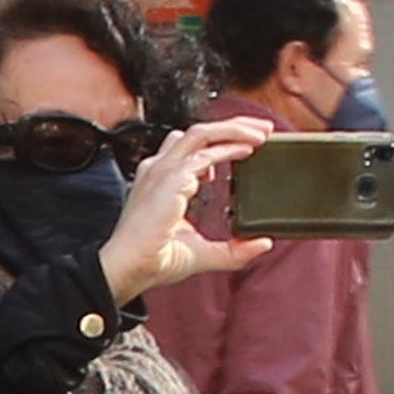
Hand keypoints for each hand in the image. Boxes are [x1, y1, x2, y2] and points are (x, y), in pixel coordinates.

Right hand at [101, 118, 272, 301]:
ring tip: (262, 132)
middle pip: (199, 132)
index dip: (219, 142)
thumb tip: (261, 244)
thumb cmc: (153, 259)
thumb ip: (233, 249)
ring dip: (235, 129)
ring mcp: (163, 170)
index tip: (245, 146)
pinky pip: (205, 153)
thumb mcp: (202, 252)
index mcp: (161, 180)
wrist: (129, 267)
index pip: (190, 147)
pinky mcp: (171, 178)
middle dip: (234, 125)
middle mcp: (160, 169)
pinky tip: (249, 149)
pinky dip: (229, 147)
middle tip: (263, 129)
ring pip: (202, 133)